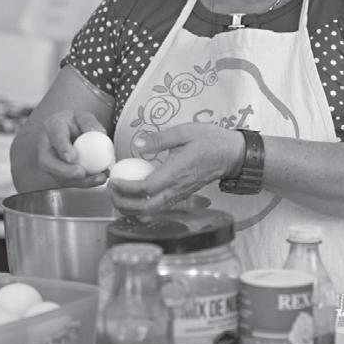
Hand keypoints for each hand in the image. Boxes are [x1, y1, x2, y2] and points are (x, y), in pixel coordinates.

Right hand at [37, 109, 109, 187]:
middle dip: (64, 171)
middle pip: (48, 162)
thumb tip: (99, 133)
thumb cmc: (75, 122)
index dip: (62, 148)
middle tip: (82, 174)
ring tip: (99, 178)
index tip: (72, 158)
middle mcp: (46, 145)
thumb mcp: (83, 116)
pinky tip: (98, 179)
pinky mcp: (55, 172)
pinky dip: (83, 183)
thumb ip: (90, 123)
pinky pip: (67, 181)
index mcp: (53, 126)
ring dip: (78, 181)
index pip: (56, 137)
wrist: (66, 130)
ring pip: (57, 175)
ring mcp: (48, 160)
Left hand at [107, 123, 244, 213]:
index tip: (113, 180)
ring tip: (118, 196)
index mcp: (176, 172)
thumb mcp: (185, 131)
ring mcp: (180, 194)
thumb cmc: (211, 141)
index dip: (126, 188)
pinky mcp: (182, 195)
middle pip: (146, 207)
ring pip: (152, 211)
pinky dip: (143, 206)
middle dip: (124, 204)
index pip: (146, 188)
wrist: (232, 155)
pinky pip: (160, 207)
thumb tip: (138, 144)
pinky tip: (135, 196)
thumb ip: (160, 139)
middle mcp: (177, 188)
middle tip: (110, 192)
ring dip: (132, 208)